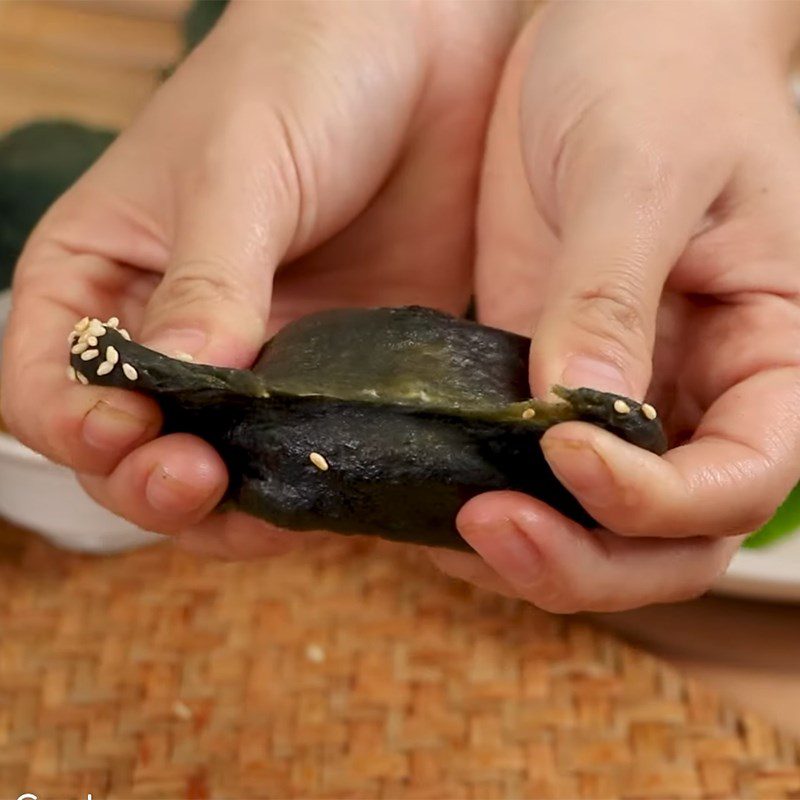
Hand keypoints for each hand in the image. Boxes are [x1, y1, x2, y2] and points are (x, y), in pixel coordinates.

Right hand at [1, 0, 516, 557]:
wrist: (420, 55)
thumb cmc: (300, 77)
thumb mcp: (237, 168)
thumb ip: (208, 280)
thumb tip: (187, 383)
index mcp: (103, 274)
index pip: (48, 385)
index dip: (78, 427)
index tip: (131, 433)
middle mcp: (169, 331)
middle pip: (132, 451)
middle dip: (156, 484)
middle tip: (201, 482)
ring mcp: (255, 361)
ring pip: (224, 471)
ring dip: (238, 508)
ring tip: (276, 509)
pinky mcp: (332, 372)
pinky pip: (310, 452)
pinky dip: (316, 485)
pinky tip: (339, 489)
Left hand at [431, 2, 799, 610]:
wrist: (618, 28)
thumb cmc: (664, 69)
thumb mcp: (645, 170)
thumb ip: (612, 297)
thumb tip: (574, 415)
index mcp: (766, 355)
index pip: (736, 481)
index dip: (653, 497)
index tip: (565, 451)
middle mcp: (695, 393)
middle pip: (662, 540)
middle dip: (581, 558)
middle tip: (486, 525)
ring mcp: (614, 394)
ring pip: (587, 523)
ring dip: (524, 547)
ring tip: (443, 519)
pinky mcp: (540, 373)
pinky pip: (518, 466)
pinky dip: (478, 490)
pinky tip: (423, 483)